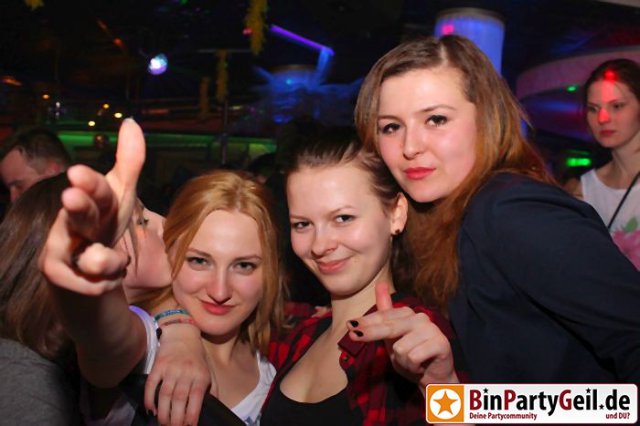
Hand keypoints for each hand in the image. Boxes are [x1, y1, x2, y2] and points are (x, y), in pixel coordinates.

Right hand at [39, 119, 144, 295]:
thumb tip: (131, 121)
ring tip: (109, 262)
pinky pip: (94, 283)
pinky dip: (105, 282)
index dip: (89, 183)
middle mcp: (73, 220)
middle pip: (79, 214)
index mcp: (96, 201)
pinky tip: (99, 278)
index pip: (97, 190)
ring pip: (93, 257)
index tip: (77, 173)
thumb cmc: (103, 228)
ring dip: (109, 261)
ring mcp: (59, 247)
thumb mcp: (121, 198)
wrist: (87, 276)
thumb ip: (129, 163)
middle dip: (78, 206)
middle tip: (70, 196)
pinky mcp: (56, 274)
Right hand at [145, 324, 213, 425]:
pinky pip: (151, 384)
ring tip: (162, 423)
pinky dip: (149, 398)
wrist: (182, 334)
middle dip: (175, 418)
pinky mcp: (158, 365)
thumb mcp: (209, 370)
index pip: (196, 397)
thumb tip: (215, 407)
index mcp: (200, 374)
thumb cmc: (197, 357)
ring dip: (163, 412)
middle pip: (179, 398)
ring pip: (165, 394)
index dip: (192, 414)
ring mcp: (171, 368)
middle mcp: (186, 371)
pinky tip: (150, 409)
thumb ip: (212, 389)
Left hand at [346, 283, 457, 392]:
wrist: (434, 377)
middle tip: (354, 335)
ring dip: (403, 362)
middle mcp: (420, 317)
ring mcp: (431, 329)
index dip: (366, 322)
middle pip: (389, 327)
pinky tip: (421, 367)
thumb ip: (385, 314)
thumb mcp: (393, 337)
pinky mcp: (441, 343)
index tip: (350, 325)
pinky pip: (414, 357)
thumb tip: (380, 283)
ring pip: (401, 348)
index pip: (383, 316)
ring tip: (411, 363)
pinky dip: (414, 367)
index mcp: (408, 314)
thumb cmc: (412, 357)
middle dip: (370, 334)